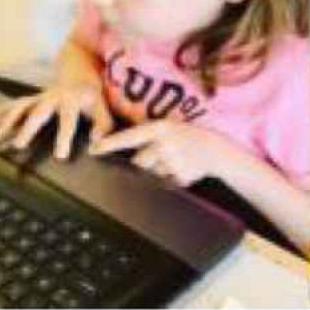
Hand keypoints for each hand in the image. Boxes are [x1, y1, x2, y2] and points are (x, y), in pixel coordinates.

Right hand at [0, 82, 113, 160]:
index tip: (60, 156)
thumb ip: (103, 124)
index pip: (69, 120)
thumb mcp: (103, 105)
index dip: (64, 137)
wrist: (79, 69)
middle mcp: (53, 97)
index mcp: (73, 100)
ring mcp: (38, 97)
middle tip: (18, 145)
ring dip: (7, 122)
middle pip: (39, 113)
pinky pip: (10, 106)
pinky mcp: (29, 99)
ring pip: (20, 108)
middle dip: (28, 128)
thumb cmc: (91, 95)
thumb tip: (96, 142)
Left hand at [89, 120, 232, 186]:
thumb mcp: (169, 130)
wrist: (215, 149)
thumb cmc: (187, 137)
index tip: (93, 149)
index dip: (110, 143)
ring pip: (152, 172)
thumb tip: (127, 154)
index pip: (129, 137)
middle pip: (139, 160)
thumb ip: (148, 139)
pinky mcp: (179, 175)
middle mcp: (165, 143)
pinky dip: (171, 177)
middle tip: (167, 152)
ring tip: (177, 160)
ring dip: (161, 169)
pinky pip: (164, 181)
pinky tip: (183, 168)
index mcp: (161, 128)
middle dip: (148, 160)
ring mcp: (172, 160)